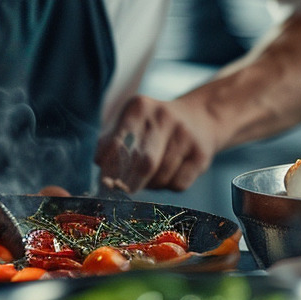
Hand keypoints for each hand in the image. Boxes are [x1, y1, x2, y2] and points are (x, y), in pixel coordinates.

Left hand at [94, 95, 217, 192]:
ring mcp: (185, 135)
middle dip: (130, 183)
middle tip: (122, 192)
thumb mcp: (132, 121)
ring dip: (150, 185)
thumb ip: (111, 140)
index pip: (119, 140)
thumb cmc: (154, 125)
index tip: (105, 182)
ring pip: (161, 177)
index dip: (110, 165)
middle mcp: (164, 117)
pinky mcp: (201, 154)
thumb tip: (99, 164)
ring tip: (149, 177)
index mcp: (140, 107)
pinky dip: (168, 186)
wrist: (200, 117)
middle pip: (144, 163)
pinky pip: (178, 184)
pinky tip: (169, 174)